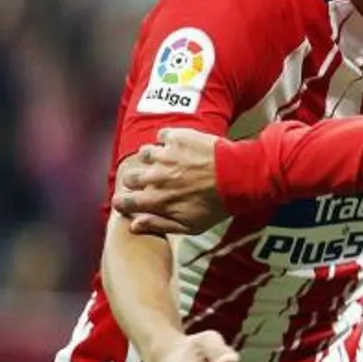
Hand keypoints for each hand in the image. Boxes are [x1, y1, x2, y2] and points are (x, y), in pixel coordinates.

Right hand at [113, 129, 229, 234]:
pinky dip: (167, 140)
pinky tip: (178, 146)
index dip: (123, 202)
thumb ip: (159, 225)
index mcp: (155, 200)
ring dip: (152, 159)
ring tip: (167, 162)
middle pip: (129, 177)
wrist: (239, 177)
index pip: (123, 202)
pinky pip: (162, 136)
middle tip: (152, 181)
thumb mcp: (190, 225)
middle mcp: (153, 177)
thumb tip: (133, 225)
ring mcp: (163, 155)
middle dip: (136, 180)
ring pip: (144, 154)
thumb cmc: (217, 205)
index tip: (127, 201)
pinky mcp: (175, 138)